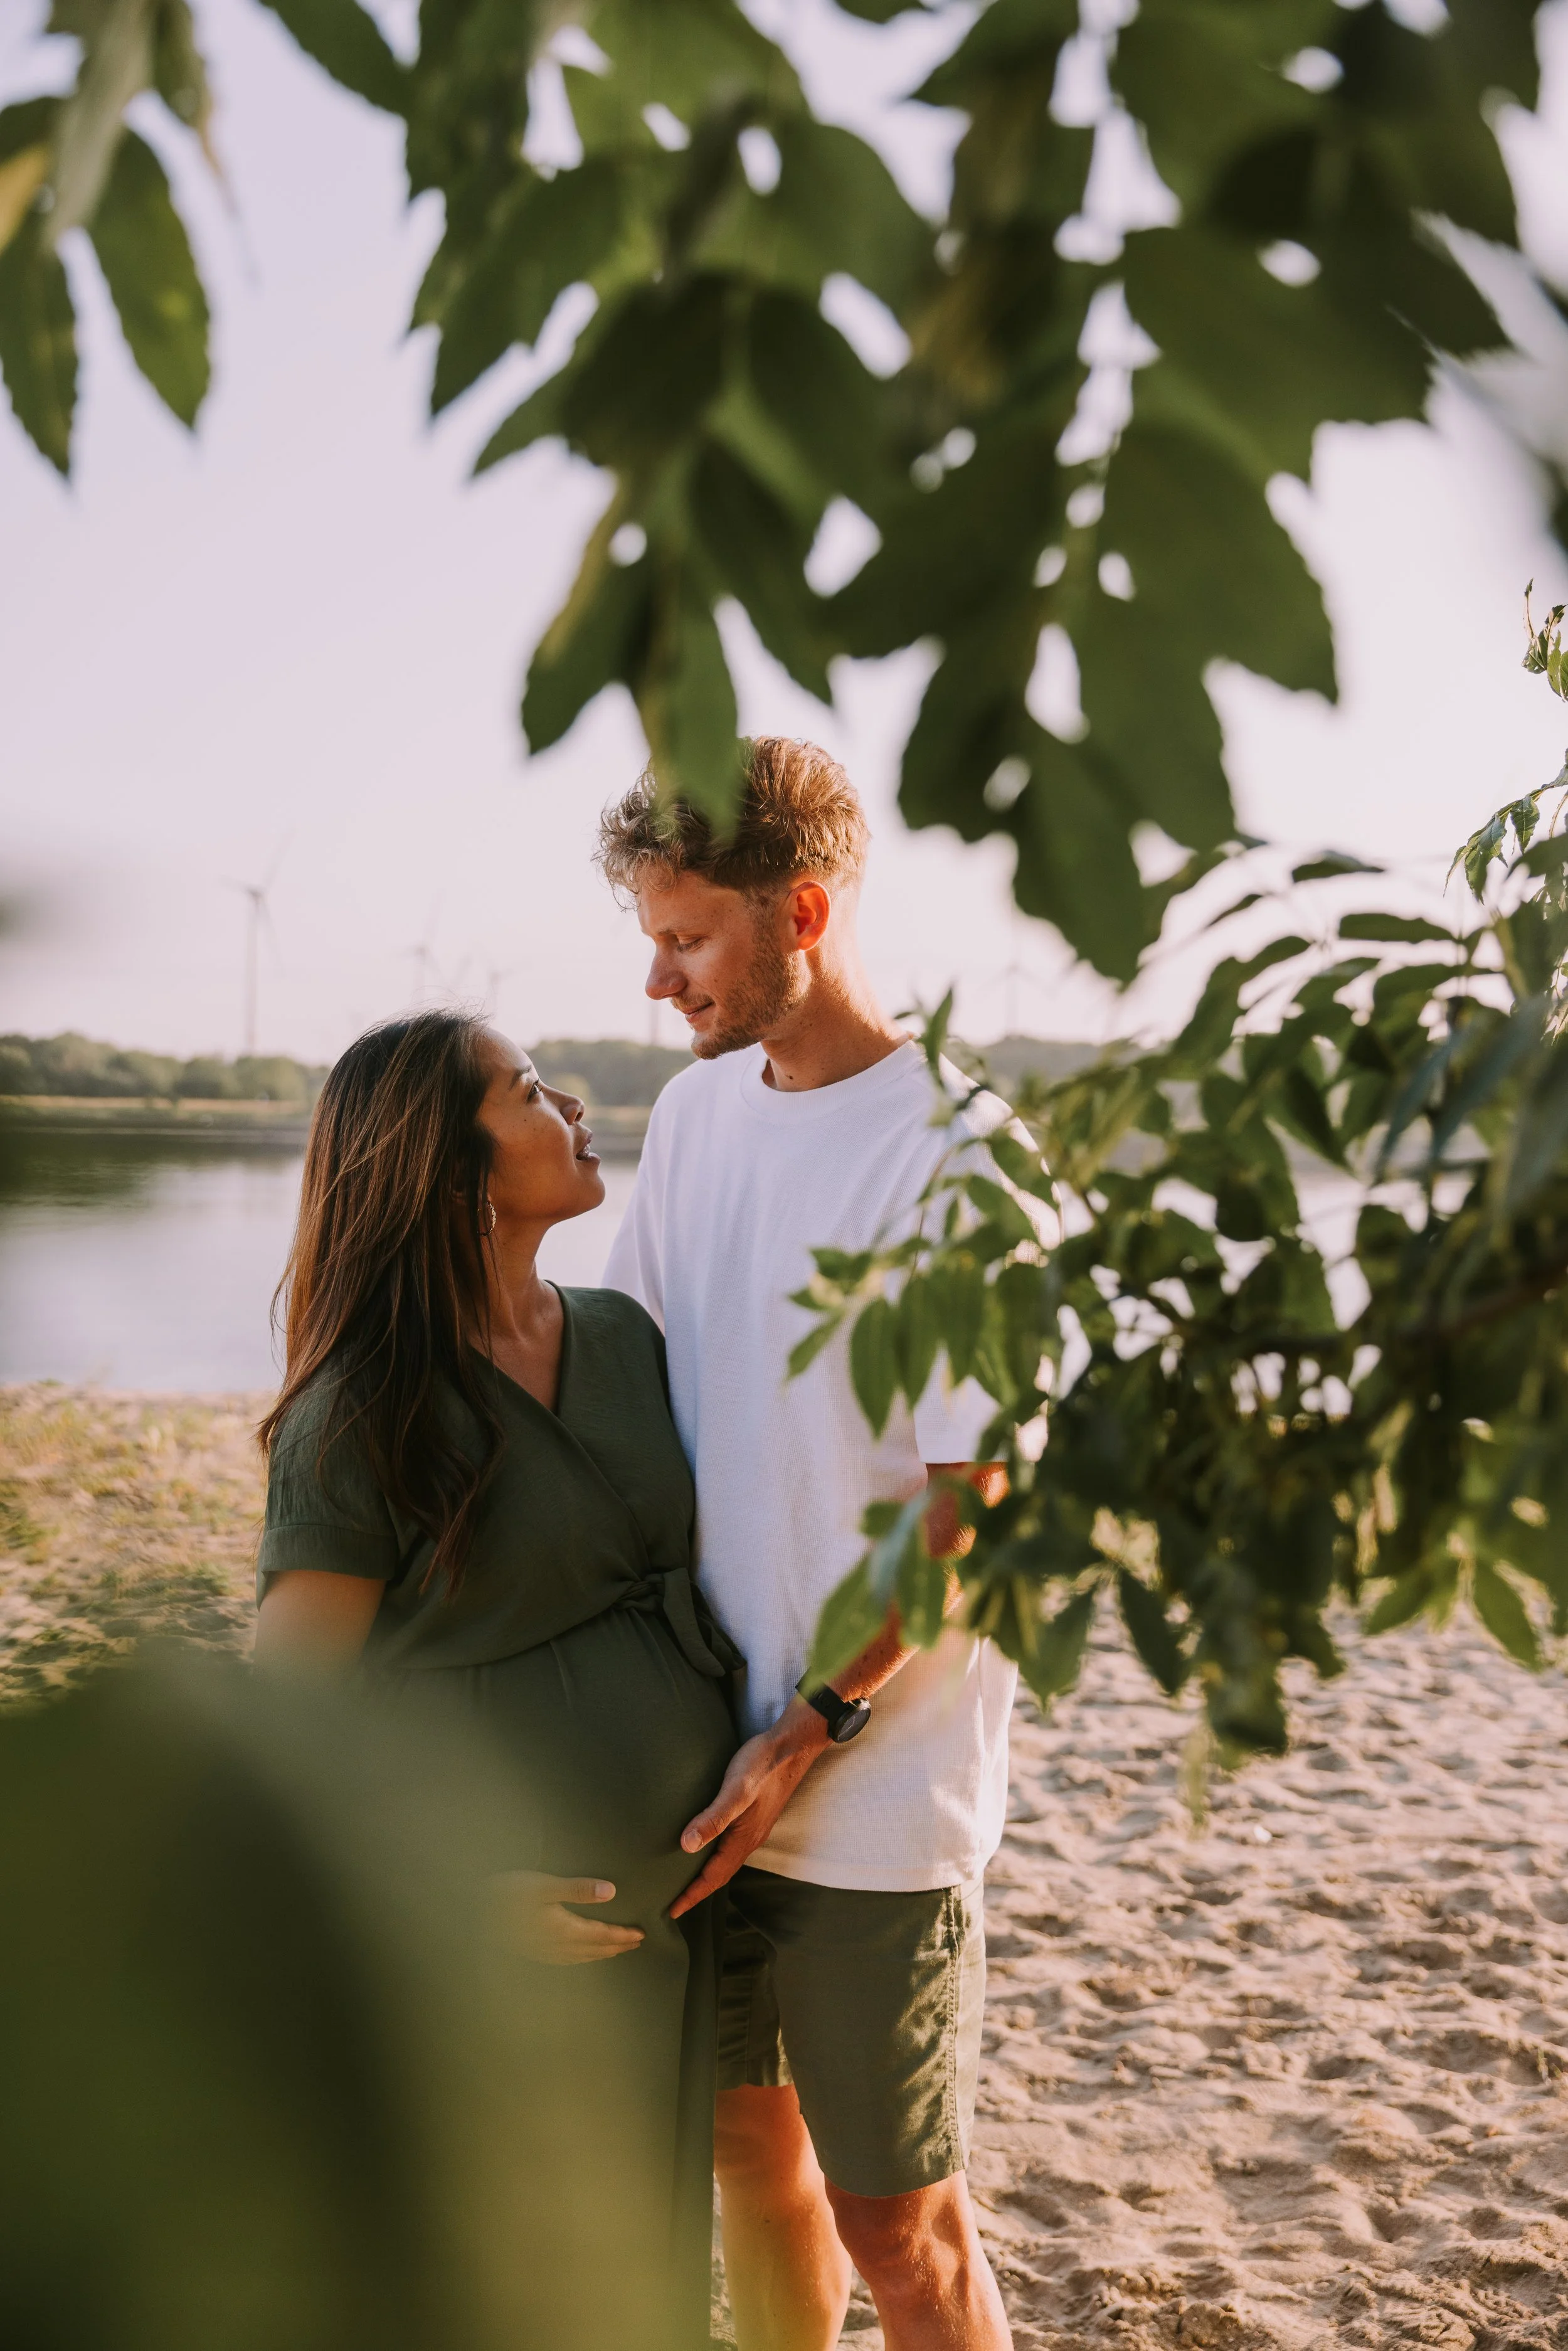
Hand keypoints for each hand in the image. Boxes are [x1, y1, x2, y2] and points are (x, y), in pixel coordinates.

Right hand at [490, 1871, 644, 1965]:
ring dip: (601, 1954)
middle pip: (595, 1950)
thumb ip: (577, 1889)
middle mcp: (558, 1947)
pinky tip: (579, 1956)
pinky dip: (582, 1958)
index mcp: (565, 1930)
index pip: (602, 1936)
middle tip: (636, 1944)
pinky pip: (566, 1960)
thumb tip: (611, 1892)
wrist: (472, 1913)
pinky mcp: (533, 1953)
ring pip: (581, 1958)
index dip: (622, 1936)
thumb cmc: (507, 1894)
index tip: (640, 1935)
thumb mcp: (543, 1885)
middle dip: (617, 1947)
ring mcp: (544, 1953)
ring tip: (615, 1951)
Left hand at [669, 1700, 828, 1919]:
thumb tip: (686, 1846)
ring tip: (686, 1880)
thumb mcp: (736, 1790)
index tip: (672, 1911)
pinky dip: (714, 1855)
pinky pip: (730, 1846)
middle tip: (675, 1903)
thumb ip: (714, 1817)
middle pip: (720, 1875)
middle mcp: (749, 1839)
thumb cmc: (763, 1765)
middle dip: (698, 1891)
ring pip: (726, 1861)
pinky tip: (706, 1845)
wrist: (793, 1745)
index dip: (692, 1895)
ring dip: (707, 1875)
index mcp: (744, 1839)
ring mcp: (753, 1828)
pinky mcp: (753, 1815)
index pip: (714, 1877)